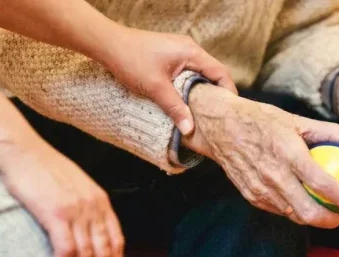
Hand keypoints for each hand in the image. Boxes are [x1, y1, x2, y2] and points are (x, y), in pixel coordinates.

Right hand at [0, 141, 123, 256]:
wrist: (20, 150)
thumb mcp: (74, 185)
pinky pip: (66, 250)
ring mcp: (76, 210)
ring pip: (86, 255)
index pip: (117, 240)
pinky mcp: (56, 213)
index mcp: (100, 199)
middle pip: (104, 252)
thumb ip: (84, 206)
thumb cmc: (41, 167)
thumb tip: (84, 231)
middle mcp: (93, 206)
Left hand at [99, 26, 236, 134]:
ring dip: (201, 91)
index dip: (228, 92)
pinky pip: (187, 72)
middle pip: (212, 73)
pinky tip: (184, 100)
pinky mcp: (169, 55)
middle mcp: (189, 49)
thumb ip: (175, 108)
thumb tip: (190, 129)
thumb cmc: (131, 59)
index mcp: (191, 52)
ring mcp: (179, 51)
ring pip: (198, 73)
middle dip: (216, 94)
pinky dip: (189, 86)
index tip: (230, 111)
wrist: (108, 44)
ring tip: (203, 112)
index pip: (220, 72)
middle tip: (218, 115)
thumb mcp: (155, 87)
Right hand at [183, 84, 338, 228]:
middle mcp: (273, 175)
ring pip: (294, 216)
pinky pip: (280, 210)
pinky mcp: (251, 196)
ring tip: (331, 211)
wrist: (220, 127)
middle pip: (309, 212)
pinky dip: (296, 211)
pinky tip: (307, 203)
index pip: (322, 184)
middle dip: (333, 220)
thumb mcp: (297, 120)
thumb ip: (332, 133)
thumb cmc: (262, 120)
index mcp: (288, 153)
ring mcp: (260, 189)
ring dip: (316, 218)